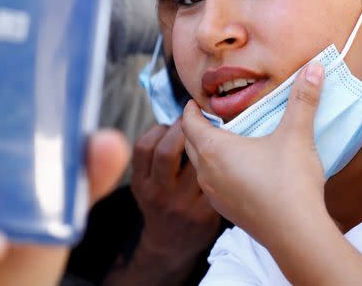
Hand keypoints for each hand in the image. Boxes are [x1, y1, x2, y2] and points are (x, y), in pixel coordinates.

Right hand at [127, 122, 220, 279]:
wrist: (171, 245)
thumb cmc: (160, 203)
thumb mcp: (145, 183)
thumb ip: (152, 157)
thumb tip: (178, 117)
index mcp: (141, 183)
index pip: (144, 146)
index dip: (159, 128)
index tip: (170, 124)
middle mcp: (158, 193)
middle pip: (167, 151)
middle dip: (182, 129)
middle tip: (193, 123)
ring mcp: (181, 204)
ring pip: (196, 163)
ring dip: (204, 144)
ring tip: (208, 137)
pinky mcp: (204, 213)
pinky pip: (214, 178)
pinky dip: (218, 164)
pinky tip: (220, 158)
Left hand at [183, 62, 361, 284]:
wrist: (296, 235)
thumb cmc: (290, 182)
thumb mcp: (296, 135)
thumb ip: (303, 99)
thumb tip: (315, 66)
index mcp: (214, 150)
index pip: (189, 122)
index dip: (191, 109)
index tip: (196, 100)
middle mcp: (207, 173)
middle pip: (190, 144)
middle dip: (197, 129)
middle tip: (210, 116)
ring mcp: (214, 196)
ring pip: (201, 167)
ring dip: (207, 152)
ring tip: (225, 141)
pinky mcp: (227, 212)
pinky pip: (213, 185)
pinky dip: (219, 172)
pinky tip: (240, 171)